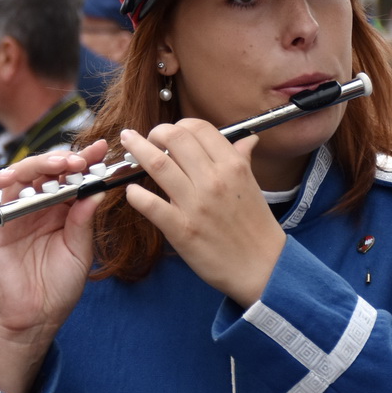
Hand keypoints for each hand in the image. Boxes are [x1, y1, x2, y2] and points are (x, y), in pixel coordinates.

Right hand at [0, 143, 107, 392]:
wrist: (35, 319)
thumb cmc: (59, 287)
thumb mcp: (79, 251)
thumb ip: (83, 221)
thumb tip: (97, 190)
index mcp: (59, 210)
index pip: (69, 177)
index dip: (84, 161)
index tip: (102, 149)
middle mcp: (35, 206)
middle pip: (44, 171)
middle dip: (62, 160)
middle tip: (80, 160)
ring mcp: (11, 213)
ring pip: (16, 175)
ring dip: (36, 165)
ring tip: (58, 165)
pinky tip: (12, 177)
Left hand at [120, 122, 285, 307]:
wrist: (263, 267)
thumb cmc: (256, 226)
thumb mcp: (253, 186)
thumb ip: (242, 159)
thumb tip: (247, 139)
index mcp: (232, 165)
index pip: (198, 128)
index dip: (178, 125)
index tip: (170, 133)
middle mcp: (213, 179)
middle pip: (175, 138)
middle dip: (154, 132)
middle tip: (146, 138)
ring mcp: (196, 204)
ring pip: (158, 164)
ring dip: (137, 149)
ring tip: (127, 142)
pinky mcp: (181, 229)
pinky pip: (150, 204)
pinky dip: (135, 194)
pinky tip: (131, 191)